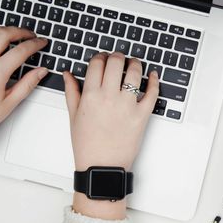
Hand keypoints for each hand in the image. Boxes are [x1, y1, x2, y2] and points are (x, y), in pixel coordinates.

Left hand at [0, 26, 48, 134]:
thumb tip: (41, 72)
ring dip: (1, 29)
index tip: (41, 42)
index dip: (34, 44)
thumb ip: (27, 84)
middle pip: (3, 34)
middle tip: (29, 34)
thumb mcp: (9, 102)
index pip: (21, 50)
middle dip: (20, 31)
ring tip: (11, 33)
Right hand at [64, 52, 158, 219]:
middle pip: (116, 62)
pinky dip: (154, 81)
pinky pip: (152, 93)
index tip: (103, 59)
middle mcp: (109, 97)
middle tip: (119, 58)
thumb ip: (72, 91)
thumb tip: (68, 74)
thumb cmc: (87, 145)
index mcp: (90, 95)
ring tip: (134, 64)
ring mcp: (127, 106)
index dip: (101, 57)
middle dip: (118, 56)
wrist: (102, 166)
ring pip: (135, 73)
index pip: (97, 63)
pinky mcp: (142, 116)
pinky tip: (153, 76)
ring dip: (135, 64)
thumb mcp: (73, 116)